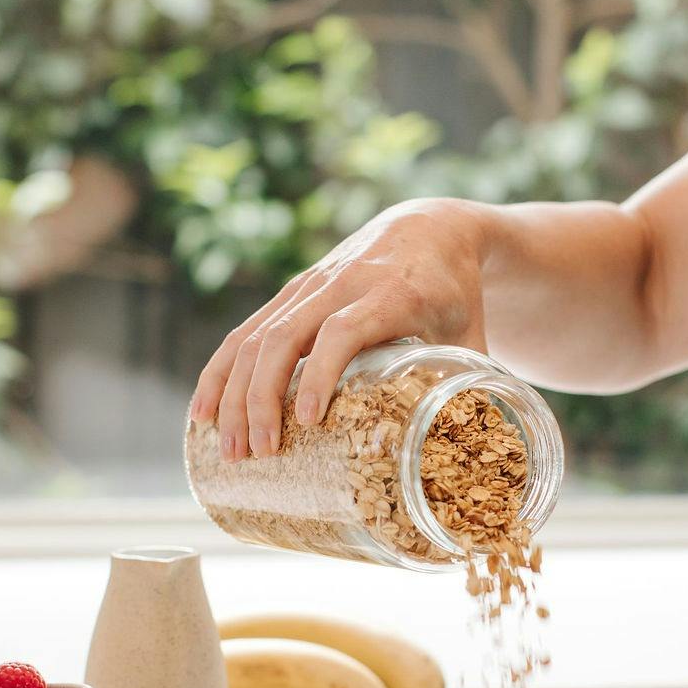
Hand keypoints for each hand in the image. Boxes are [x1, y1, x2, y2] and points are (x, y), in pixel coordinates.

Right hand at [189, 198, 492, 460]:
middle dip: (262, 399)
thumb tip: (484, 460)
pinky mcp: (290, 294)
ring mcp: (307, 286)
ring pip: (254, 336)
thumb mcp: (473, 334)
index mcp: (389, 293)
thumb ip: (475, 389)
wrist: (431, 227)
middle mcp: (340, 285)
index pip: (341, 330)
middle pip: (284, 337)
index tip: (307, 421)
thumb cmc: (455, 291)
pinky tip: (203, 413)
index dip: (319, 374)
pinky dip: (219, 372)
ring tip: (230, 452)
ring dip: (234, 395)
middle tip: (259, 455)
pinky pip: (244, 332)